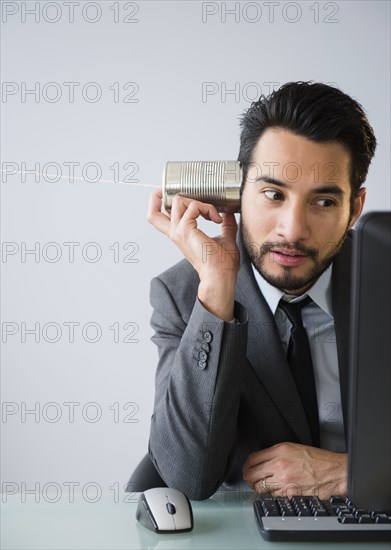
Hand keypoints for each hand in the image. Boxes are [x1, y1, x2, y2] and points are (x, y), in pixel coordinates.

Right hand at [147, 188, 239, 319]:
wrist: (220, 276)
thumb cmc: (221, 264)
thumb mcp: (225, 239)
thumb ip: (226, 226)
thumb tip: (229, 214)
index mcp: (180, 236)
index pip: (160, 218)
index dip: (163, 203)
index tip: (187, 197)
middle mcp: (175, 233)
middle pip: (153, 212)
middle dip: (161, 195)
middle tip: (182, 192)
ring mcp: (178, 232)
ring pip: (178, 201)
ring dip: (198, 201)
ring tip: (212, 214)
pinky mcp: (185, 230)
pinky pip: (193, 206)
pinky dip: (206, 208)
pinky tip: (216, 219)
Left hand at [243, 442, 347, 498]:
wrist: (334, 472)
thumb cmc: (318, 461)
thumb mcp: (294, 448)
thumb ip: (275, 454)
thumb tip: (262, 461)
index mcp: (280, 450)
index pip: (252, 459)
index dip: (247, 466)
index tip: (248, 469)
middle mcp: (279, 464)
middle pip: (251, 474)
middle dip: (249, 479)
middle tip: (251, 480)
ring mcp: (284, 480)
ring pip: (260, 488)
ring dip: (260, 489)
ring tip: (265, 487)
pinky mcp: (289, 493)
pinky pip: (273, 496)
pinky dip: (273, 496)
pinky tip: (278, 492)